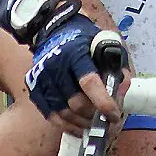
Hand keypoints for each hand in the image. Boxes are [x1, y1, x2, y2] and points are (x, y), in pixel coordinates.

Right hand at [25, 12, 122, 135]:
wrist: (54, 29)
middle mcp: (55, 66)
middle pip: (76, 103)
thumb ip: (117, 66)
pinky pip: (51, 116)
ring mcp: (42, 78)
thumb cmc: (83, 38)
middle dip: (94, 116)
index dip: (103, 103)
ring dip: (82, 123)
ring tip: (95, 124)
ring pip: (63, 113)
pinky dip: (67, 125)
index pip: (89, 83)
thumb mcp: (106, 43)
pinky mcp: (34, 88)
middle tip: (106, 120)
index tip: (114, 115)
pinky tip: (79, 126)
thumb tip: (121, 92)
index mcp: (75, 52)